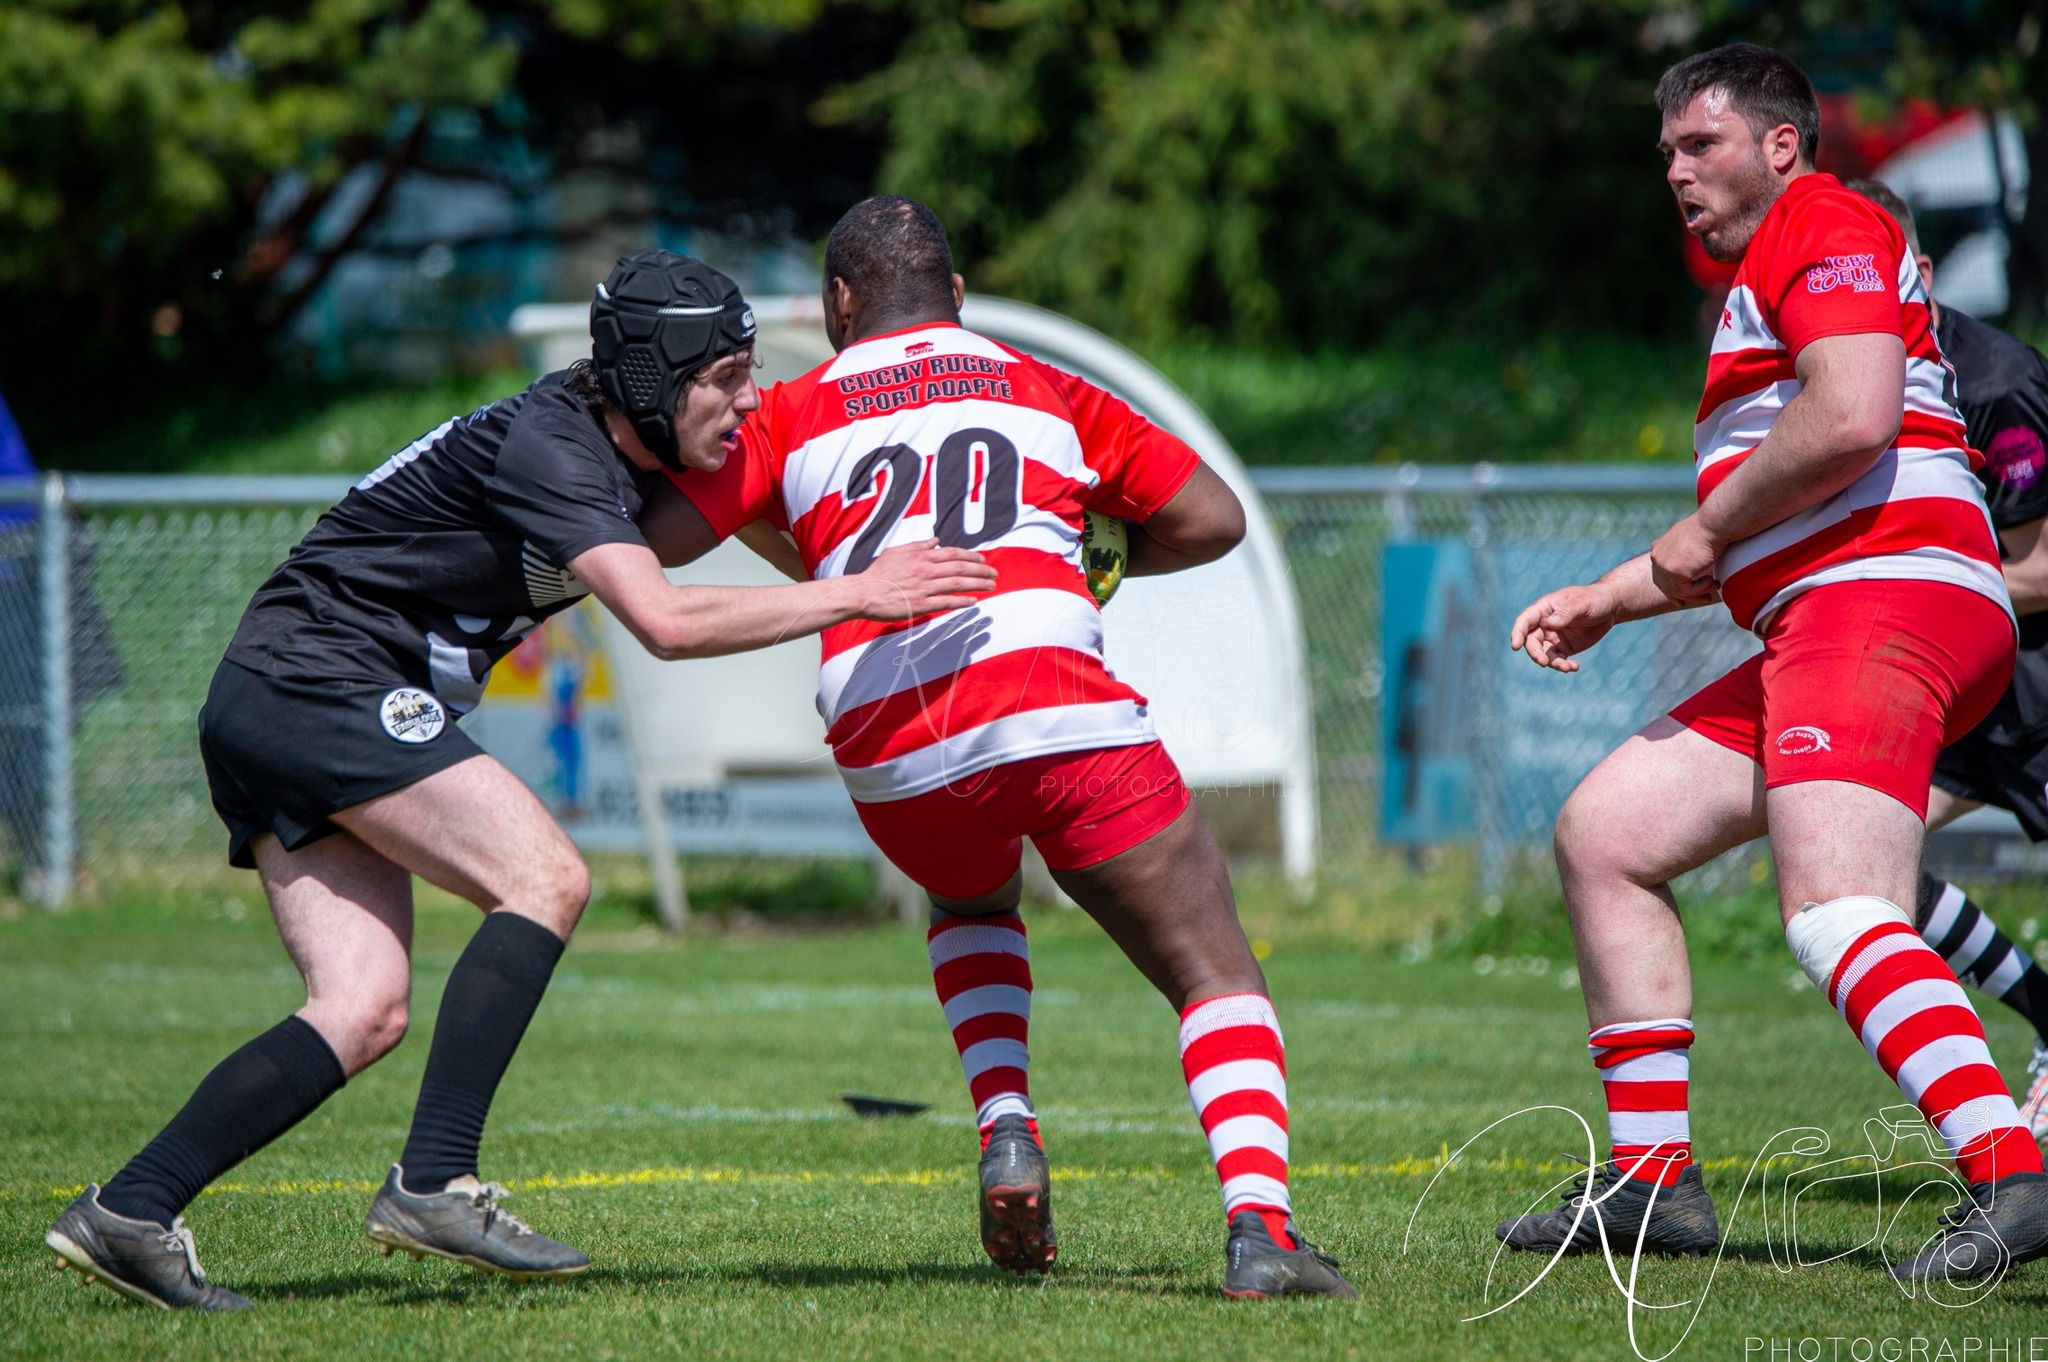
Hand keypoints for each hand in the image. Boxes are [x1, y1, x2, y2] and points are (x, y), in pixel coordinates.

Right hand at [852, 539, 996, 620]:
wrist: (864, 593)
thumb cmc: (878, 573)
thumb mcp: (896, 551)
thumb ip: (918, 545)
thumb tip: (936, 540)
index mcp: (921, 556)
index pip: (953, 553)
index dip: (971, 556)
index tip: (983, 560)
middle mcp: (926, 570)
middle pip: (961, 567)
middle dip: (981, 570)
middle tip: (994, 573)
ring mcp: (925, 587)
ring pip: (958, 583)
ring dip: (978, 584)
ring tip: (991, 586)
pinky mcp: (922, 604)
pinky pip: (947, 601)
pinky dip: (963, 600)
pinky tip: (974, 601)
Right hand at [1509, 583, 1622, 672]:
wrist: (1610, 607)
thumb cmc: (1594, 598)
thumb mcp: (1581, 603)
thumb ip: (1566, 613)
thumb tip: (1549, 624)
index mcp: (1544, 609)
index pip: (1525, 621)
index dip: (1517, 633)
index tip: (1515, 646)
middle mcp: (1544, 624)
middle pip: (1531, 641)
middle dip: (1536, 653)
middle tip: (1544, 663)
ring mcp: (1553, 637)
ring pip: (1544, 654)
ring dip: (1553, 663)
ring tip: (1567, 668)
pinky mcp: (1564, 648)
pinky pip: (1559, 659)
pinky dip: (1564, 665)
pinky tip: (1574, 667)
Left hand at [1649, 513, 1720, 603]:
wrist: (1712, 524)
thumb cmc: (1707, 529)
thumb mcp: (1688, 541)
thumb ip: (1683, 553)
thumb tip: (1690, 567)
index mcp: (1658, 550)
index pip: (1661, 576)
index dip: (1673, 588)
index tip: (1689, 594)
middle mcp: (1656, 558)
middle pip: (1666, 587)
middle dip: (1685, 596)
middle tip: (1704, 598)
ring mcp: (1664, 566)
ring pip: (1678, 591)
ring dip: (1699, 592)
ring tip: (1714, 587)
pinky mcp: (1675, 572)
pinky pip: (1687, 590)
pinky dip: (1702, 589)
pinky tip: (1714, 582)